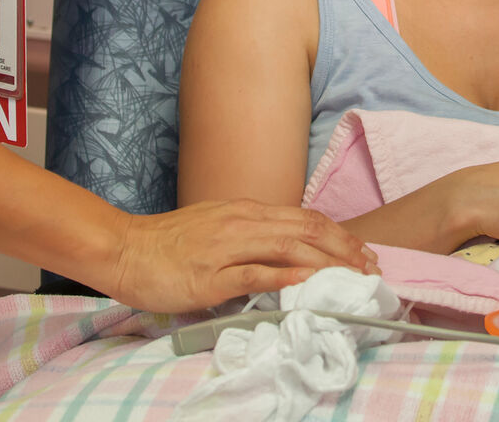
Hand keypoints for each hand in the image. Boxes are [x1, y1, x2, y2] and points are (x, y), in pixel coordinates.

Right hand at [104, 199, 378, 311]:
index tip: (362, 251)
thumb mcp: (217, 230)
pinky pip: (256, 273)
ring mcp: (228, 246)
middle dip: (345, 248)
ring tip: (353, 279)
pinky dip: (287, 279)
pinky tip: (309, 287)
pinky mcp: (212, 274)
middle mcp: (243, 221)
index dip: (338, 234)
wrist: (127, 248)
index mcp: (245, 211)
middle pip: (306, 230)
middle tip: (371, 268)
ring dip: (327, 264)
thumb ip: (250, 238)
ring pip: (290, 248)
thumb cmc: (170, 244)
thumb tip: (284, 256)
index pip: (304, 218)